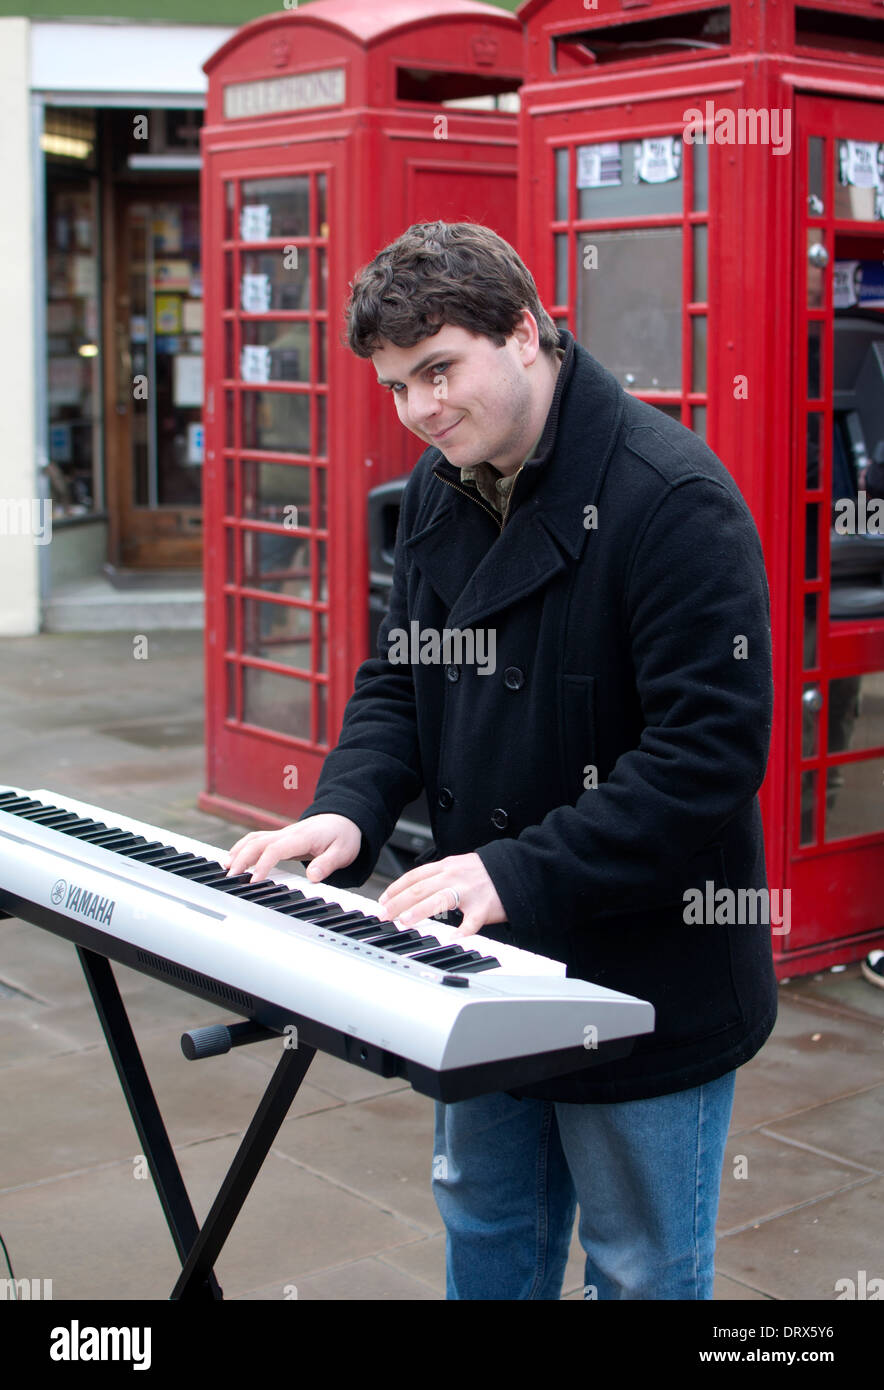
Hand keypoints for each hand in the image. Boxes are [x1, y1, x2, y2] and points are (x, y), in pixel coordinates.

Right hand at [223, 814, 361, 884]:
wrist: (344, 819)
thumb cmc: (343, 836)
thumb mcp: (343, 852)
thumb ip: (327, 864)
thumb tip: (312, 877)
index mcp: (302, 837)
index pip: (276, 849)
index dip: (263, 864)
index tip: (254, 881)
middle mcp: (288, 833)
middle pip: (257, 842)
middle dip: (241, 859)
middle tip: (231, 878)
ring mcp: (282, 833)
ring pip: (253, 839)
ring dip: (238, 852)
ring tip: (225, 869)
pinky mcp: (279, 837)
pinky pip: (256, 839)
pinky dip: (241, 848)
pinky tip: (233, 859)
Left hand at [378, 852, 505, 939]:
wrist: (516, 871)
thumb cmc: (486, 874)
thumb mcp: (459, 867)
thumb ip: (438, 877)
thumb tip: (413, 891)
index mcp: (446, 867)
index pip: (414, 876)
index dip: (395, 888)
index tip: (382, 901)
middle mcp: (454, 876)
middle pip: (420, 888)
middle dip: (398, 902)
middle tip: (384, 915)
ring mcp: (469, 891)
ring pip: (440, 899)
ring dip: (419, 910)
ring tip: (404, 921)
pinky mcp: (484, 906)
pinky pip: (471, 921)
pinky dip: (461, 930)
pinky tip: (451, 939)